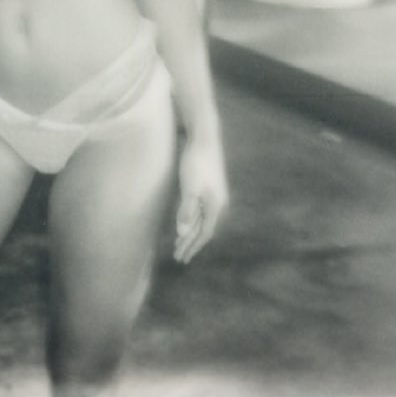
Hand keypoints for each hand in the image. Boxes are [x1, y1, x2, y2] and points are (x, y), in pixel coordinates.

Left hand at [173, 129, 228, 264]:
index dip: (192, 247)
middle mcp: (217, 203)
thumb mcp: (189, 188)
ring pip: (200, 220)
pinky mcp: (207, 187)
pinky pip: (199, 210)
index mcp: (215, 206)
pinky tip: (185, 223)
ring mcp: (213, 195)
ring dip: (190, 233)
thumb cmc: (196, 162)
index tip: (182, 258)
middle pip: (202, 229)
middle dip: (190, 244)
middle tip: (178, 257)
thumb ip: (186, 211)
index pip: (203, 233)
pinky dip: (191, 220)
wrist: (204, 138)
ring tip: (180, 244)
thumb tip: (182, 233)